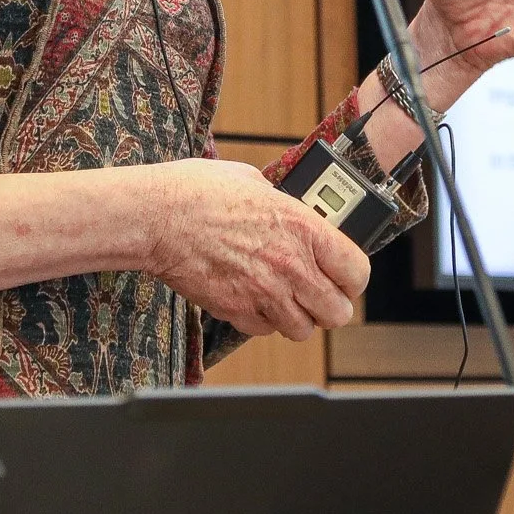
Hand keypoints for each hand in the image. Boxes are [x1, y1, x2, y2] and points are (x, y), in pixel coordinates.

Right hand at [139, 158, 368, 339]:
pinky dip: (264, 320)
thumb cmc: (200, 192)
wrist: (157, 216)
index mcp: (304, 228)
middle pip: (337, 312)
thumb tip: (295, 211)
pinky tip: (254, 299)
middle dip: (330, 305)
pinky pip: (265, 330)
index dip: (354, 278)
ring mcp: (264, 292)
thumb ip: (284, 205)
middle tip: (319, 293)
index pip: (356, 271)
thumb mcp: (256, 182)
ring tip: (286, 298)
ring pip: (303, 330)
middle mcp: (290, 266)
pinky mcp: (235, 309)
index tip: (347, 277)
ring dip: (298, 317)